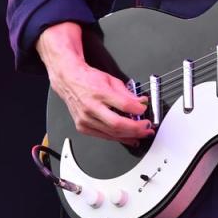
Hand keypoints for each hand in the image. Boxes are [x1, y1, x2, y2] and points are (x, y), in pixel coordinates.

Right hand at [37, 22, 153, 146]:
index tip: (145, 110)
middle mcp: (91, 107)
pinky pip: (104, 136)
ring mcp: (85, 119)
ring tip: (142, 134)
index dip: (137, 109)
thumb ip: (127, 93)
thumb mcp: (111, 80)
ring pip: (111, 134)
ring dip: (129, 136)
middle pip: (117, 124)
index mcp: (100, 92)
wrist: (69, 81)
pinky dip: (118, 138)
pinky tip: (128, 138)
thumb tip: (141, 102)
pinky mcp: (83, 127)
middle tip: (147, 128)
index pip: (123, 104)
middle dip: (136, 129)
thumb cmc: (88, 79)